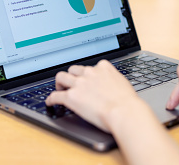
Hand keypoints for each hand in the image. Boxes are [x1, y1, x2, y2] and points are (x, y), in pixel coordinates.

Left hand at [46, 60, 178, 164]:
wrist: (124, 111)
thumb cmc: (128, 102)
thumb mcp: (122, 83)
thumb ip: (113, 80)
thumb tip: (112, 85)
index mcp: (103, 68)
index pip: (89, 66)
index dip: (85, 73)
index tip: (84, 78)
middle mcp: (89, 73)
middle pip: (73, 69)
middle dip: (71, 76)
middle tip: (70, 84)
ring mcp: (79, 84)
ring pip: (61, 77)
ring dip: (59, 83)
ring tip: (59, 89)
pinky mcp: (72, 97)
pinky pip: (56, 96)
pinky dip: (51, 99)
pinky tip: (50, 103)